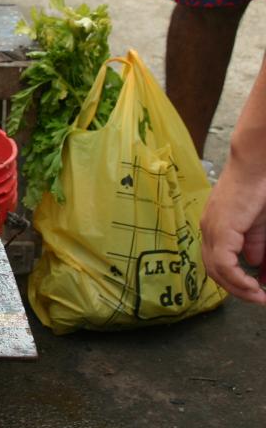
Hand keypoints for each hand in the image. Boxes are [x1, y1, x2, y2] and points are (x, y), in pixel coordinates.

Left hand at [201, 168, 265, 304]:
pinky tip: (253, 285)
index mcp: (214, 228)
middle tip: (257, 298)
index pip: (216, 262)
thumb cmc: (258, 190)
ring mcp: (212, 230)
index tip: (253, 290)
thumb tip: (255, 265)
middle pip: (213, 270)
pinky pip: (224, 264)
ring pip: (216, 270)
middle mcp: (208, 230)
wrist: (255, 168)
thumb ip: (255, 244)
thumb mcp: (257, 225)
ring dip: (238, 288)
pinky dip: (238, 279)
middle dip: (236, 289)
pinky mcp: (221, 230)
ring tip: (258, 296)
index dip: (233, 280)